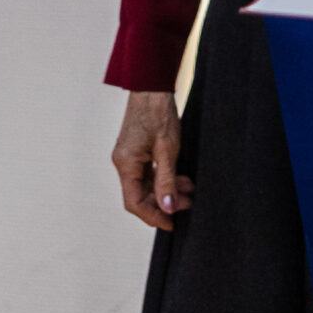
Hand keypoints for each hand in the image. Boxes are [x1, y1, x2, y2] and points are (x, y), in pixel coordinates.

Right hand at [112, 91, 191, 230]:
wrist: (151, 87)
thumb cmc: (158, 114)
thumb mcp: (167, 150)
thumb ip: (167, 181)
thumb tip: (168, 208)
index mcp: (126, 164)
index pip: (134, 202)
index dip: (153, 216)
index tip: (172, 224)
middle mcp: (124, 163)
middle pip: (140, 195)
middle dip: (164, 203)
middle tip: (188, 204)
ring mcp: (129, 157)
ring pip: (146, 185)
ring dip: (166, 191)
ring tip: (189, 192)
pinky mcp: (136, 152)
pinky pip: (148, 173)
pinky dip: (164, 179)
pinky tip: (181, 179)